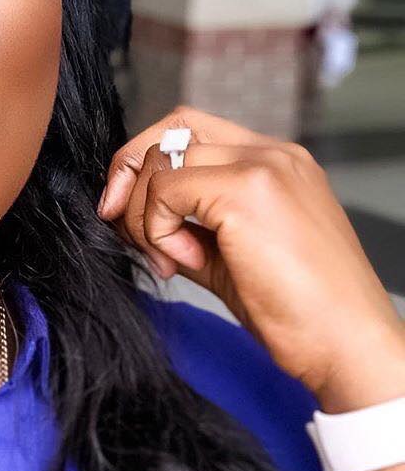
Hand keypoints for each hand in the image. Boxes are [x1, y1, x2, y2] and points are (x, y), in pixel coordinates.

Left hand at [95, 105, 404, 400]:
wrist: (344, 343)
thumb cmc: (296, 311)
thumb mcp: (225, 257)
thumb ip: (183, 226)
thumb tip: (127, 217)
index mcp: (274, 162)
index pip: (189, 128)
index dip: (145, 163)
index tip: (126, 212)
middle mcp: (272, 153)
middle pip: (169, 131)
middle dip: (129, 180)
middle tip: (125, 230)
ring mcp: (262, 166)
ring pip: (160, 162)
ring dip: (146, 217)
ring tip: (174, 262)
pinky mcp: (248, 191)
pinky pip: (165, 191)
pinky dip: (158, 230)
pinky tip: (186, 262)